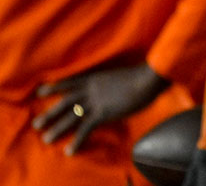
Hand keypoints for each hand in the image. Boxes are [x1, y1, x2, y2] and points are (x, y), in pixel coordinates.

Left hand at [33, 62, 168, 154]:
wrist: (147, 79)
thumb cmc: (142, 75)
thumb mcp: (121, 75)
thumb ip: (112, 82)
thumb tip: (114, 89)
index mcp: (94, 78)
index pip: (70, 82)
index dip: (55, 87)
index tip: (41, 92)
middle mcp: (91, 89)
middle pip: (65, 102)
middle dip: (50, 114)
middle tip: (36, 124)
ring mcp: (95, 102)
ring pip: (71, 117)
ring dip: (57, 129)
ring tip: (46, 139)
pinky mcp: (103, 113)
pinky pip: (85, 129)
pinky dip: (76, 141)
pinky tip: (69, 151)